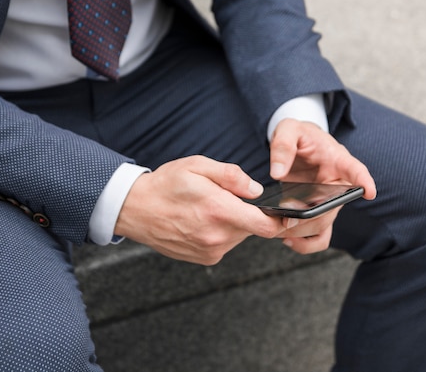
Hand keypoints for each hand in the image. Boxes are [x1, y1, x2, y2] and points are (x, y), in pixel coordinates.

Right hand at [114, 156, 284, 264]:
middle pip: (252, 228)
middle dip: (247, 213)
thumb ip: (232, 176)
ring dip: (233, 223)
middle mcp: (217, 236)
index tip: (290, 215)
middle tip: (224, 199)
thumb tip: (256, 190)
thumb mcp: (198, 166)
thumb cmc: (166, 185)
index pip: (266, 225)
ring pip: (239, 236)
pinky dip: (221, 233)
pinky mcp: (205, 258)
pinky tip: (201, 221)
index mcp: (219, 211)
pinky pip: (225, 244)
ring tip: (207, 209)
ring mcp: (210, 250)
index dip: (282, 221)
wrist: (135, 210)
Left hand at [269, 119, 376, 253]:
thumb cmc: (299, 134)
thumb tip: (277, 173)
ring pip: (323, 226)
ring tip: (277, 228)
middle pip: (332, 209)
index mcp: (338, 160)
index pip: (356, 169)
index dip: (364, 181)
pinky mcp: (317, 212)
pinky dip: (305, 243)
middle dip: (308, 218)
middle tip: (284, 220)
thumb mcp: (289, 129)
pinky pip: (318, 236)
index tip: (370, 192)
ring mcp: (328, 202)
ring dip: (300, 232)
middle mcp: (338, 185)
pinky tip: (286, 239)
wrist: (297, 143)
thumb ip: (283, 146)